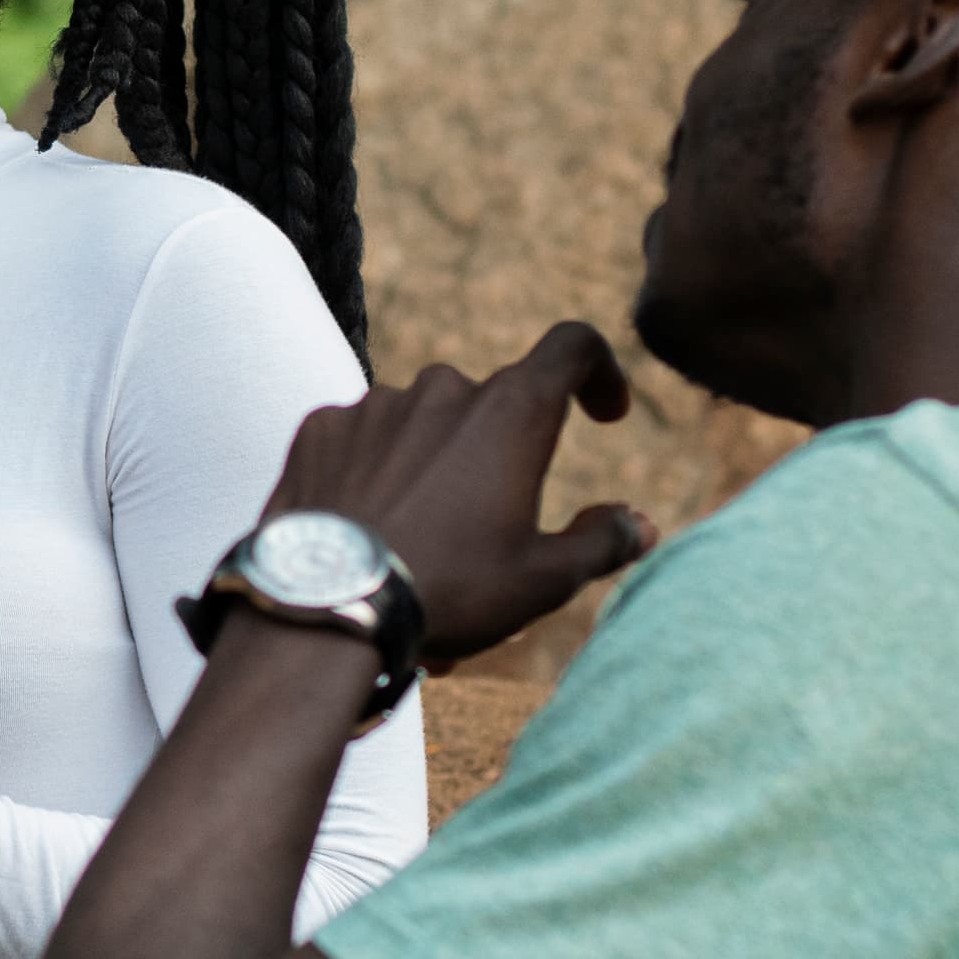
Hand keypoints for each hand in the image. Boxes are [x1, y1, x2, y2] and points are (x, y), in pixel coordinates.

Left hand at [266, 322, 653, 664]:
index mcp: (512, 412)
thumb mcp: (542, 581)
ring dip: (432, 465)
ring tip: (419, 545)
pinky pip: (362, 437)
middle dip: (498, 455)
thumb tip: (638, 523)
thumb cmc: (448, 591)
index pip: (573, 348)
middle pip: (491, 404)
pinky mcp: (320, 428)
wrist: (324, 610)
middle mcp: (443, 390)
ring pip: (422, 422)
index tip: (602, 414)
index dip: (598, 371)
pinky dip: (374, 470)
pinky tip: (368, 529)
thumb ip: (601, 542)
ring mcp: (375, 405)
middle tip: (485, 534)